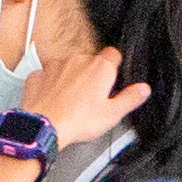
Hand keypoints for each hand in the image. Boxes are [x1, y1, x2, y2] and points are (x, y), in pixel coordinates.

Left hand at [23, 37, 146, 147]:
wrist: (43, 127)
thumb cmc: (78, 121)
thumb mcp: (112, 114)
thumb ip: (130, 98)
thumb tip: (143, 89)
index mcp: (100, 68)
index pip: (114, 54)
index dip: (115, 66)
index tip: (112, 78)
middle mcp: (78, 60)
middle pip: (90, 61)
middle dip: (92, 75)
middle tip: (92, 98)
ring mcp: (56, 65)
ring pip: (68, 67)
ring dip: (71, 78)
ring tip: (71, 102)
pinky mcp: (38, 74)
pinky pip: (48, 75)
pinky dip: (51, 84)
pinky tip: (54, 100)